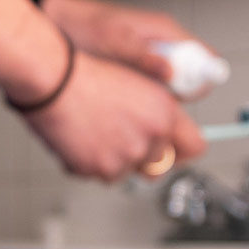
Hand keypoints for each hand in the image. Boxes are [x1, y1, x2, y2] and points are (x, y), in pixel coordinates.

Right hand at [23, 50, 206, 182]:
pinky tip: (81, 137)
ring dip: (115, 159)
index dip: (182, 149)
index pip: (195, 147)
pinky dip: (90, 162)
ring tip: (96, 131)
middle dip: (145, 157)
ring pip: (128, 172)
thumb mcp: (137, 82)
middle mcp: (149, 139)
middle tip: (123, 137)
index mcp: (164, 114)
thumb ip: (159, 110)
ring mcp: (123, 158)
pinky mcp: (97, 169)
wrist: (53, 80)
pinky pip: (99, 175)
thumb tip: (168, 129)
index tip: (174, 149)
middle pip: (160, 166)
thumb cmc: (87, 73)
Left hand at [40, 0, 202, 83]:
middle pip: (191, 77)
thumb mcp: (113, 41)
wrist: (58, 24)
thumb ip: (142, 56)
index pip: (205, 59)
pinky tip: (122, 99)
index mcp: (167, 32)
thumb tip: (170, 73)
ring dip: (157, 97)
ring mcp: (153, 57)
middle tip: (148, 100)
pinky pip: (152, 87)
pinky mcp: (138, 68)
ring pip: (171, 86)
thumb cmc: (84, 26)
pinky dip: (142, 96)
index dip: (201, 80)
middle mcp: (165, 44)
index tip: (182, 98)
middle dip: (177, 94)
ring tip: (129, 97)